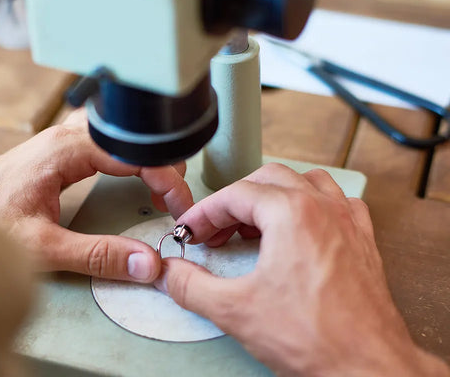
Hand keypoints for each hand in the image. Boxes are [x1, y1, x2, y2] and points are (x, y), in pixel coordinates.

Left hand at [0, 110, 193, 282]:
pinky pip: (103, 141)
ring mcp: (59, 140)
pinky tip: (129, 173)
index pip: (136, 154)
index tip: (180, 208)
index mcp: (65, 150)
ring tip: (161, 186)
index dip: (168, 181)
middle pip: (132, 137)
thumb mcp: (43, 247)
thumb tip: (145, 262)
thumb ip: (98, 255)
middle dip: (162, 165)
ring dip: (144, 157)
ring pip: (118, 135)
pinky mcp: (55, 150)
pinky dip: (126, 156)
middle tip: (175, 200)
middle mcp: (64, 137)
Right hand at [154, 163, 448, 375]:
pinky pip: (337, 203)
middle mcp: (323, 208)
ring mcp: (347, 222)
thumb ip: (191, 287)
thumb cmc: (316, 338)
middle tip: (214, 229)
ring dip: (272, 196)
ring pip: (305, 183)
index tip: (190, 230)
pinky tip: (300, 228)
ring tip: (252, 222)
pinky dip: (311, 206)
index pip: (235, 195)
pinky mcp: (362, 241)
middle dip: (234, 202)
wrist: (368, 368)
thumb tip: (170, 274)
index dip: (204, 212)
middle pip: (267, 180)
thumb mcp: (234, 311)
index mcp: (292, 213)